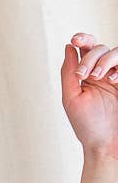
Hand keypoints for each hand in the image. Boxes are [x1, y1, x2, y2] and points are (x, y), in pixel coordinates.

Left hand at [61, 32, 117, 158]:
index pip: (85, 49)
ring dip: (104, 60)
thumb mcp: (71, 98)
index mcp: (85, 75)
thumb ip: (68, 72)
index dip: (82, 39)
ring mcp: (116, 76)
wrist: (106, 143)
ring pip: (114, 51)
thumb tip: (69, 47)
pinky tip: (112, 80)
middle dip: (90, 56)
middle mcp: (101, 72)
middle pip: (98, 47)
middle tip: (83, 75)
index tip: (75, 40)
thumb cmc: (87, 125)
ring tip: (99, 77)